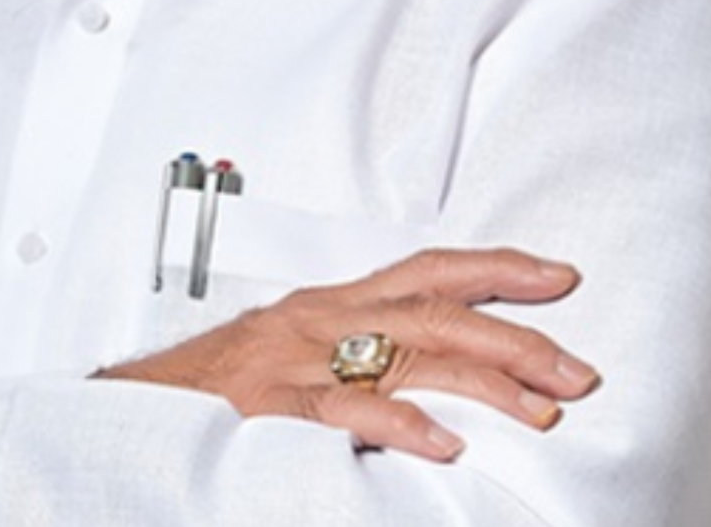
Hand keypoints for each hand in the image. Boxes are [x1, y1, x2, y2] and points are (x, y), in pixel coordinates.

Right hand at [96, 247, 597, 459]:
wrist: (133, 408)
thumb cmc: (218, 388)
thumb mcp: (297, 355)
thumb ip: (363, 358)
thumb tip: (445, 380)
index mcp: (331, 306)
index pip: (426, 270)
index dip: (494, 267)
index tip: (559, 275)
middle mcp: (319, 321)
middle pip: (431, 313)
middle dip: (511, 335)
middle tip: (576, 368)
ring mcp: (294, 360)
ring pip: (401, 354)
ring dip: (479, 381)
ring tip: (540, 407)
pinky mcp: (267, 407)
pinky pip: (338, 410)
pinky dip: (393, 422)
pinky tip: (441, 443)